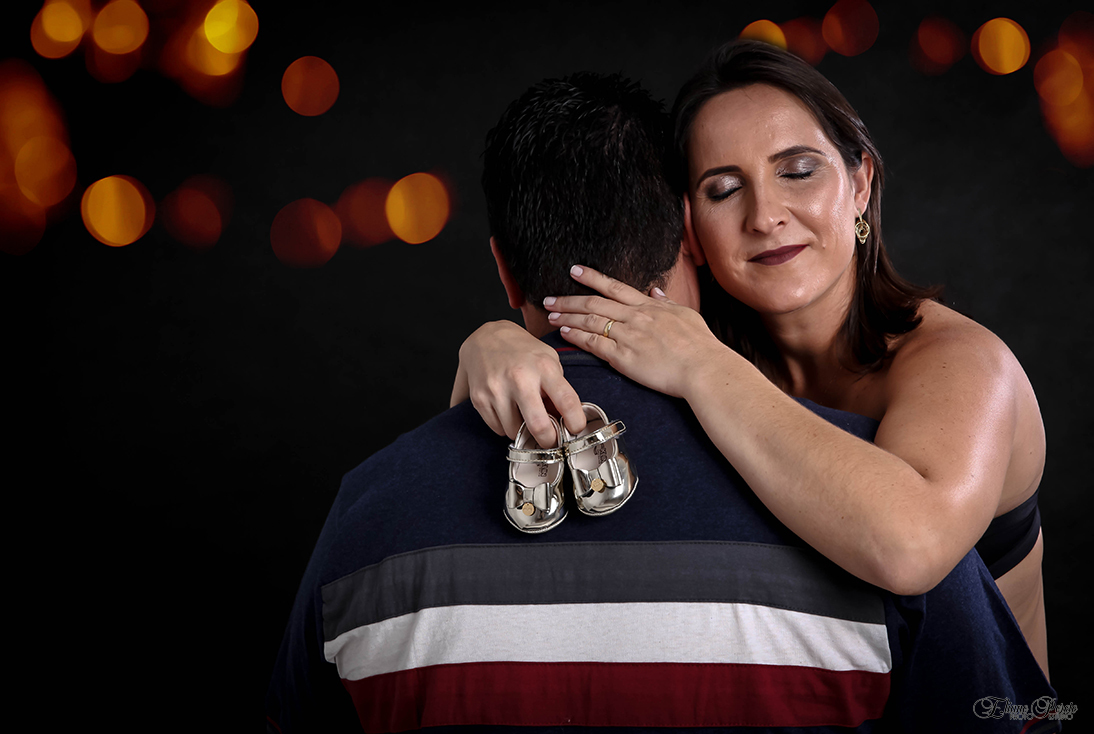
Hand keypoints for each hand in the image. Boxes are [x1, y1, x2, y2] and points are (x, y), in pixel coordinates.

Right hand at [458, 320, 585, 445]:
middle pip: (538, 426)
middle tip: (551, 440)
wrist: (484, 337)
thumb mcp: (548, 359)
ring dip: (522, 432)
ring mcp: (497, 389)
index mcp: (544, 367)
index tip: (576, 429)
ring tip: (524, 416)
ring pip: (515, 431)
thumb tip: (564, 421)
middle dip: (548, 440)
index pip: (567, 401)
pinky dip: (505, 426)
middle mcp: (520, 378)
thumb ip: (557, 388)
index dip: (576, 422)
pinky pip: (497, 428)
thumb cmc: (522, 351)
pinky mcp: (479, 398)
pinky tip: (508, 411)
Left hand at [545, 265, 724, 398]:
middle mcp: (635, 317)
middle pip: (594, 302)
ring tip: (551, 316)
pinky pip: (594, 344)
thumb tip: (656, 292)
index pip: (614, 287)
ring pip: (590, 321)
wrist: (703, 368)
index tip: (574, 271)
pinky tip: (565, 334)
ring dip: (568, 317)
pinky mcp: (624, 357)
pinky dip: (577, 337)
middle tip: (549, 299)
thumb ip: (667, 303)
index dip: (592, 277)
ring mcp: (628, 336)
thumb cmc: (700, 345)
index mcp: (649, 306)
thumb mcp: (686, 315)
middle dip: (569, 299)